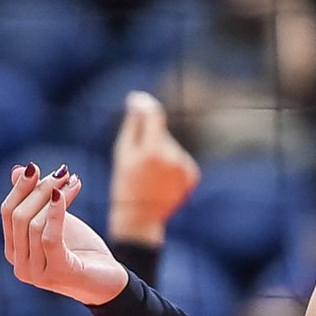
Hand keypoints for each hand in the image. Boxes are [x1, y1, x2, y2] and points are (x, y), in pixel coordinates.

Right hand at [1, 162, 127, 304]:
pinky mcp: (57, 274)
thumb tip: (17, 170)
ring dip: (53, 196)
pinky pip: (49, 238)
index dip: (20, 188)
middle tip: (62, 172)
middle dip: (38, 189)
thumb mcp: (56, 221)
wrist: (109, 281)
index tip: (35, 166)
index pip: (7, 212)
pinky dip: (55, 213)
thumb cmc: (81, 250)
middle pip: (18, 216)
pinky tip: (62, 195)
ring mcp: (36, 273)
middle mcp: (20, 264)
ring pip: (34, 224)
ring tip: (72, 180)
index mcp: (15, 251)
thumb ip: (36, 200)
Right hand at [108, 91, 199, 242]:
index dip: (146, 106)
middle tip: (138, 161)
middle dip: (149, 139)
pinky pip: (180, 159)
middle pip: (161, 133)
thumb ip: (133, 124)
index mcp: (153, 151)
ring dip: (161, 153)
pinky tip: (161, 179)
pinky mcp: (192, 176)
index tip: (139, 101)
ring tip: (150, 173)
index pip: (154, 115)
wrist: (140, 216)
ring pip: (171, 146)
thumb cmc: (125, 182)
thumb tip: (138, 99)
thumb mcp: (123, 152)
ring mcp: (185, 167)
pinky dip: (171, 164)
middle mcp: (173, 157)